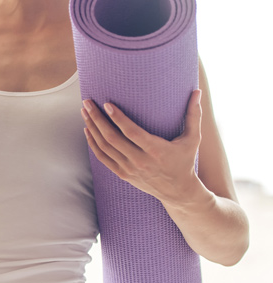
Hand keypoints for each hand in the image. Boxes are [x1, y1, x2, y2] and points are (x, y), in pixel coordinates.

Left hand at [81, 90, 202, 204]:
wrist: (178, 192)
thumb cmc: (185, 161)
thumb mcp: (193, 139)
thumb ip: (194, 115)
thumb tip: (197, 90)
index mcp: (156, 150)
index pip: (132, 132)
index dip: (118, 118)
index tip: (107, 104)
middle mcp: (140, 161)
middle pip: (112, 138)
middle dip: (97, 118)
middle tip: (87, 102)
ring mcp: (129, 169)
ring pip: (104, 147)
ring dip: (92, 128)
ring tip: (85, 112)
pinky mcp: (123, 174)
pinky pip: (103, 158)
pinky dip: (93, 144)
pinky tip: (88, 130)